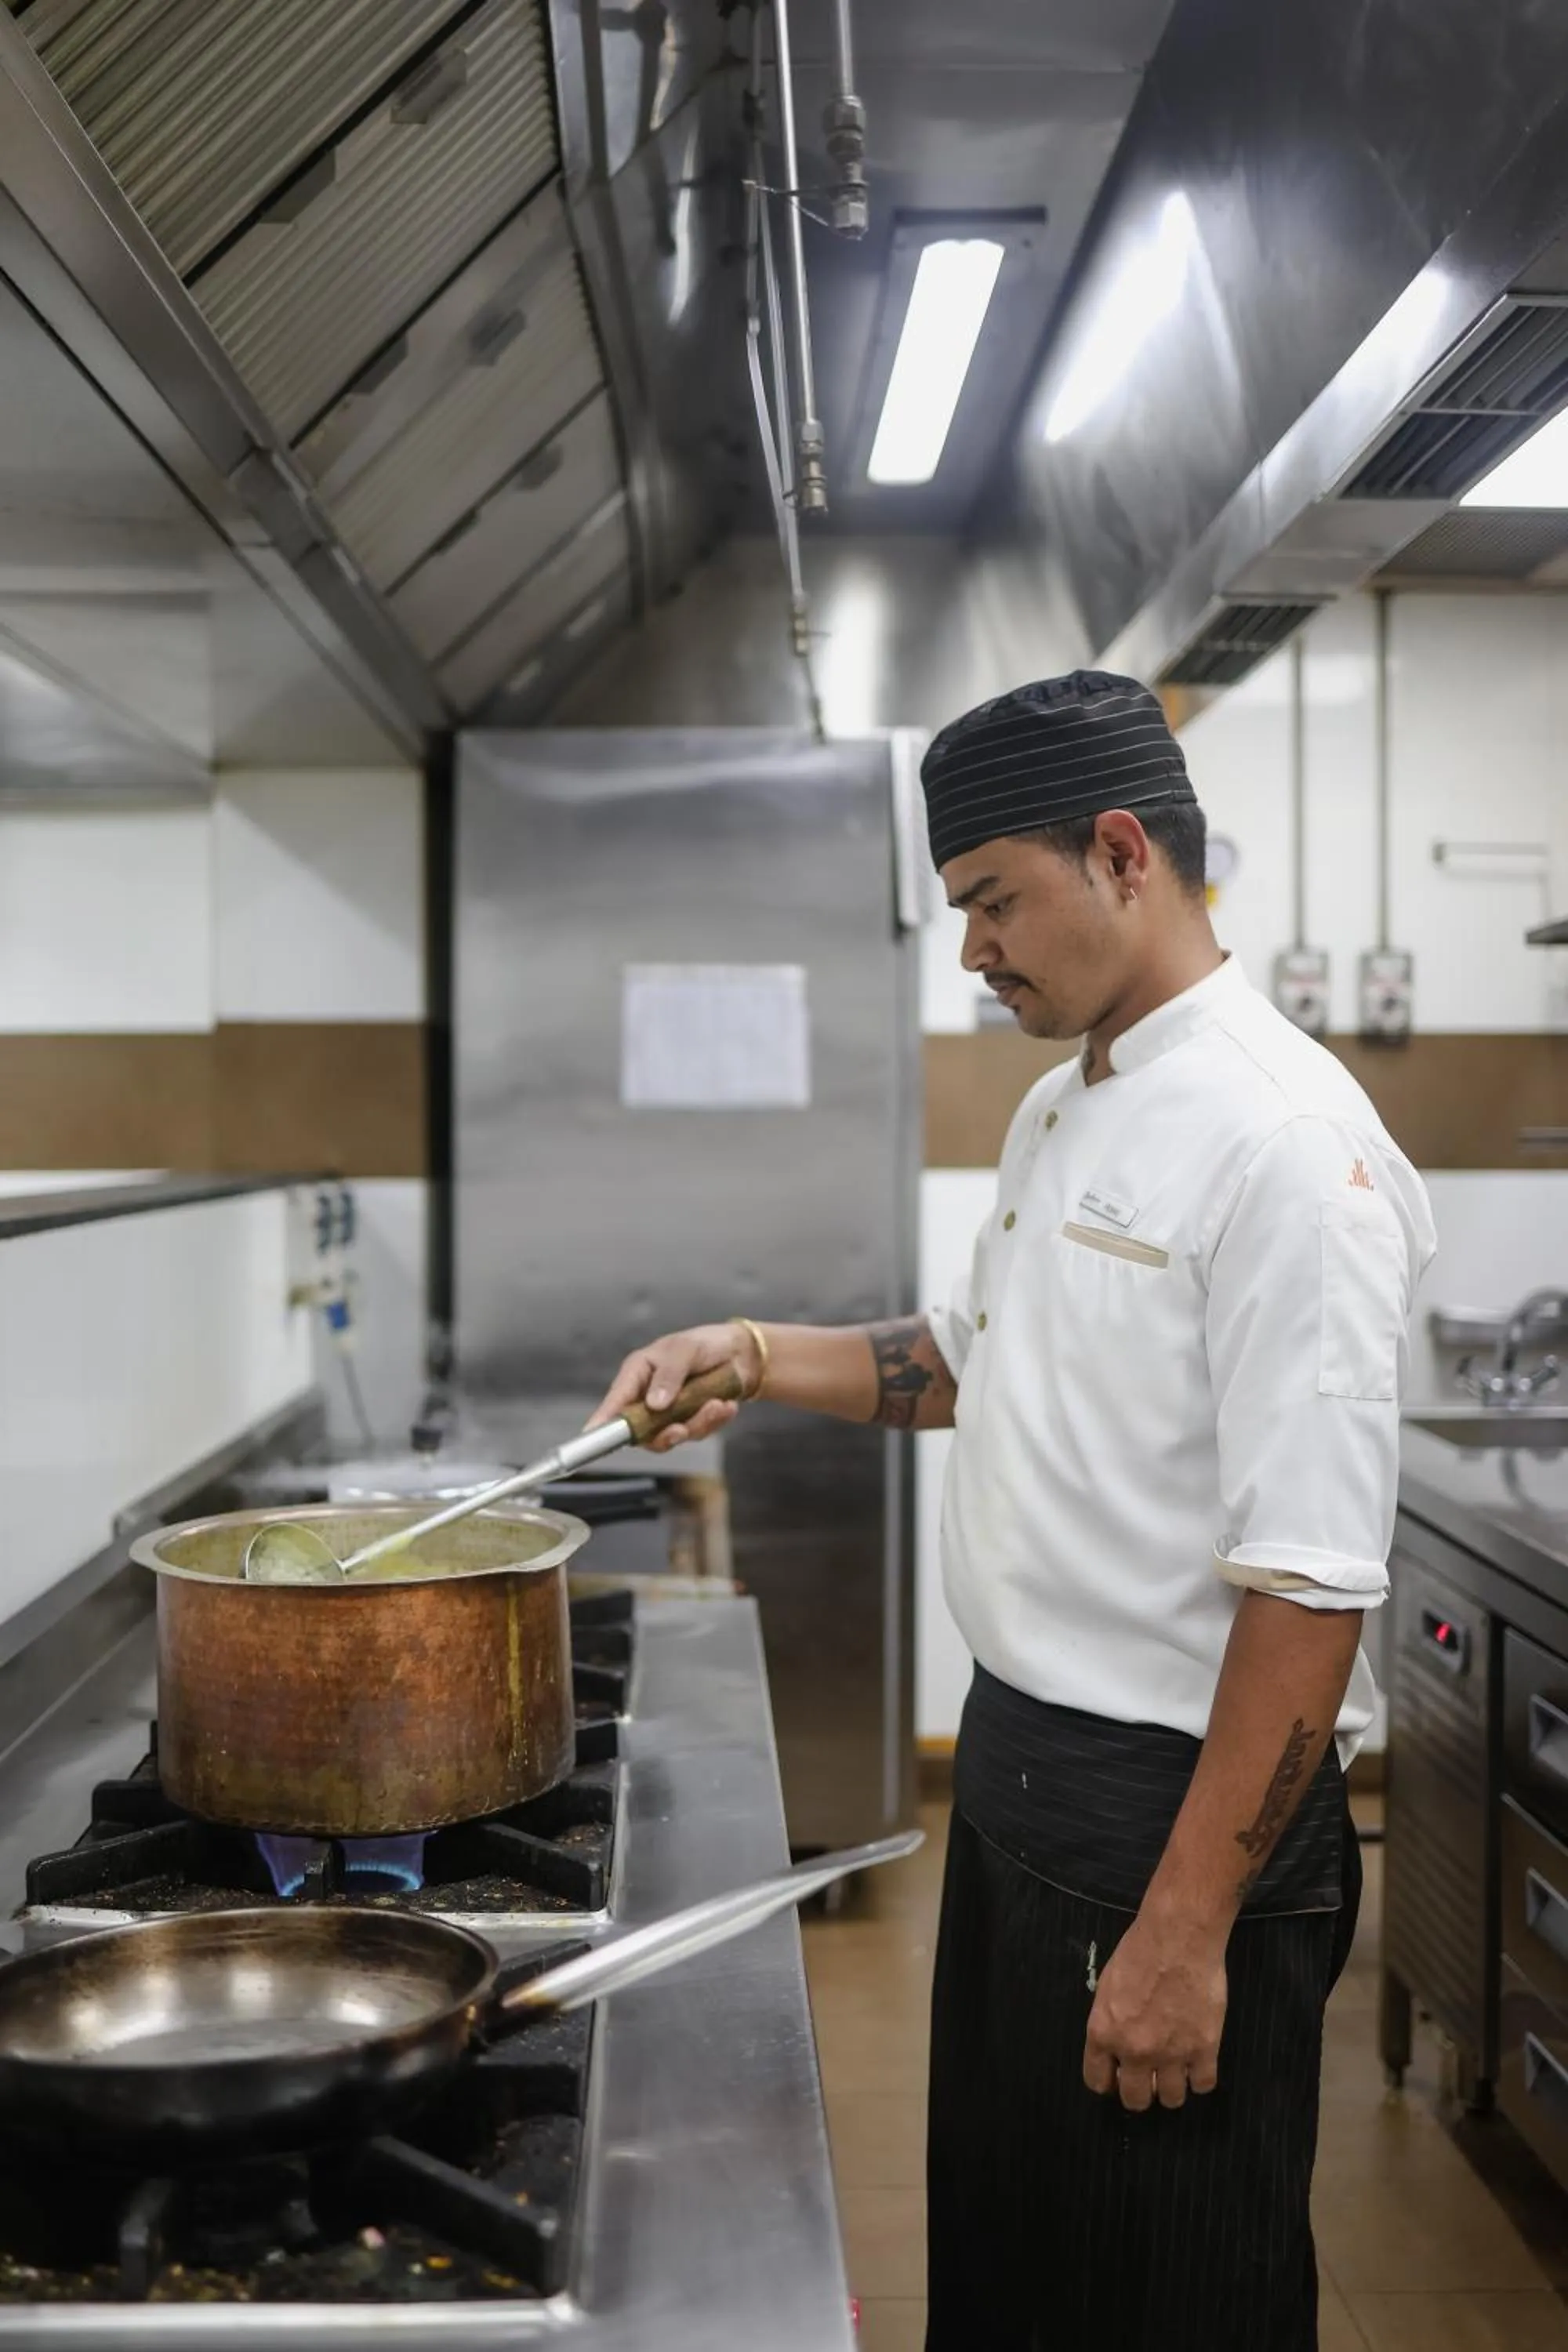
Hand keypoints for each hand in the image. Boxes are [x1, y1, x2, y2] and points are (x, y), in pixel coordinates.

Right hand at [588, 1322, 759, 1451]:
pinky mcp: (690, 1421)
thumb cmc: (705, 1344)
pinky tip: (726, 1405)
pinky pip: (696, 1433)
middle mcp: (648, 1396)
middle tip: (681, 1429)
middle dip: (664, 1433)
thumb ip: (669, 1375)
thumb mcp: (685, 1351)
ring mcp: (669, 1412)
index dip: (603, 1419)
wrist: (741, 1354)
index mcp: (638, 1373)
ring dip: (697, 1424)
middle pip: (642, 1430)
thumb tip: (654, 1404)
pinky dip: (713, 1422)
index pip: (616, 1401)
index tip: (591, 1435)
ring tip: (718, 1404)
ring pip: (672, 1435)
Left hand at [1082, 1908, 1227, 2111]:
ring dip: (1172, 2087)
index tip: (1119, 2075)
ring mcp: (1170, 2054)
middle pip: (1136, 2099)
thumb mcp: (1107, 1986)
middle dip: (1141, 2091)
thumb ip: (1109, 2023)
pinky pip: (1203, 2085)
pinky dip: (1200, 2077)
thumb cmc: (1139, 1950)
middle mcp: (1134, 2051)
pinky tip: (1198, 2061)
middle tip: (1150, 2076)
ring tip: (1176, 2069)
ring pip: (1171, 2099)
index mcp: (1103, 2033)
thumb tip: (1115, 2048)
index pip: (1098, 2082)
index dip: (1110, 2082)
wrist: (1179, 1936)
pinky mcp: (1204, 2049)